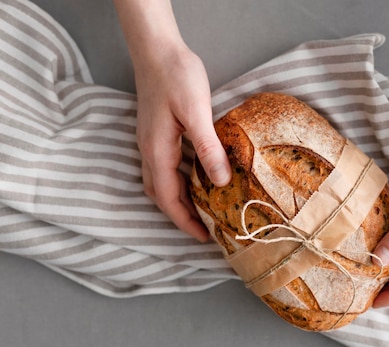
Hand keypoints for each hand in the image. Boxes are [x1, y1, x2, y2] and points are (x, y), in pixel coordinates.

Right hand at [133, 45, 230, 240]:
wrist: (157, 50)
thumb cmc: (176, 76)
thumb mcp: (196, 112)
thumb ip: (207, 148)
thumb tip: (221, 180)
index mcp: (157, 151)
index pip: (168, 198)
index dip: (185, 221)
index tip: (204, 237)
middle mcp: (150, 151)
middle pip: (162, 195)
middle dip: (181, 216)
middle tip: (206, 229)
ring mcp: (152, 142)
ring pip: (162, 182)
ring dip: (180, 199)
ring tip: (204, 210)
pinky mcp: (158, 133)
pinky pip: (167, 167)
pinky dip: (181, 181)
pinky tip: (199, 178)